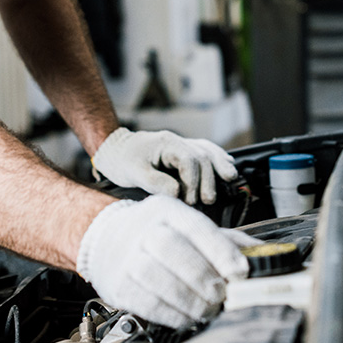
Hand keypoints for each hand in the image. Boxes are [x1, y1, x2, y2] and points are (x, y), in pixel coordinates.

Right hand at [76, 196, 253, 328]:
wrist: (106, 241)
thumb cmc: (159, 235)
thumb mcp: (190, 228)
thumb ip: (226, 241)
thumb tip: (265, 255)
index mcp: (168, 210)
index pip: (195, 226)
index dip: (220, 250)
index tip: (240, 273)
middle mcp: (144, 228)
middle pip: (173, 249)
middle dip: (204, 277)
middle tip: (222, 297)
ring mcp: (127, 255)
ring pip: (157, 277)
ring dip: (189, 300)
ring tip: (207, 310)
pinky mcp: (117, 283)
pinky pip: (145, 301)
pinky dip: (171, 314)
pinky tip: (186, 318)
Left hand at [92, 128, 236, 203]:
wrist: (112, 149)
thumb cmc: (121, 160)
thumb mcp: (133, 172)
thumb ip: (155, 182)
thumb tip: (178, 193)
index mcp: (166, 144)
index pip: (189, 160)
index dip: (193, 182)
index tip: (189, 200)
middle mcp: (177, 141)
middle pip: (202, 157)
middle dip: (208, 179)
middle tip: (206, 201)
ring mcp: (180, 145)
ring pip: (207, 151)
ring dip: (219, 165)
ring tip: (230, 179)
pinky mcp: (181, 152)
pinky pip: (204, 151)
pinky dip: (217, 158)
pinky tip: (227, 166)